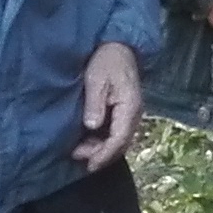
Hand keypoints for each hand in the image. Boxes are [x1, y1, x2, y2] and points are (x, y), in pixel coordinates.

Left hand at [74, 41, 144, 171]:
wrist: (118, 47)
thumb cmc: (107, 60)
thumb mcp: (96, 79)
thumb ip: (95, 103)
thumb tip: (92, 126)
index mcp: (130, 106)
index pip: (119, 138)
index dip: (104, 154)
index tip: (89, 164)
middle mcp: (134, 114)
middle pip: (121, 144)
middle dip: (101, 155)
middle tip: (78, 156)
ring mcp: (130, 114)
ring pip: (119, 141)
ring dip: (101, 150)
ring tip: (80, 151)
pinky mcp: (124, 113)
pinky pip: (116, 134)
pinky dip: (103, 142)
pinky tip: (88, 142)